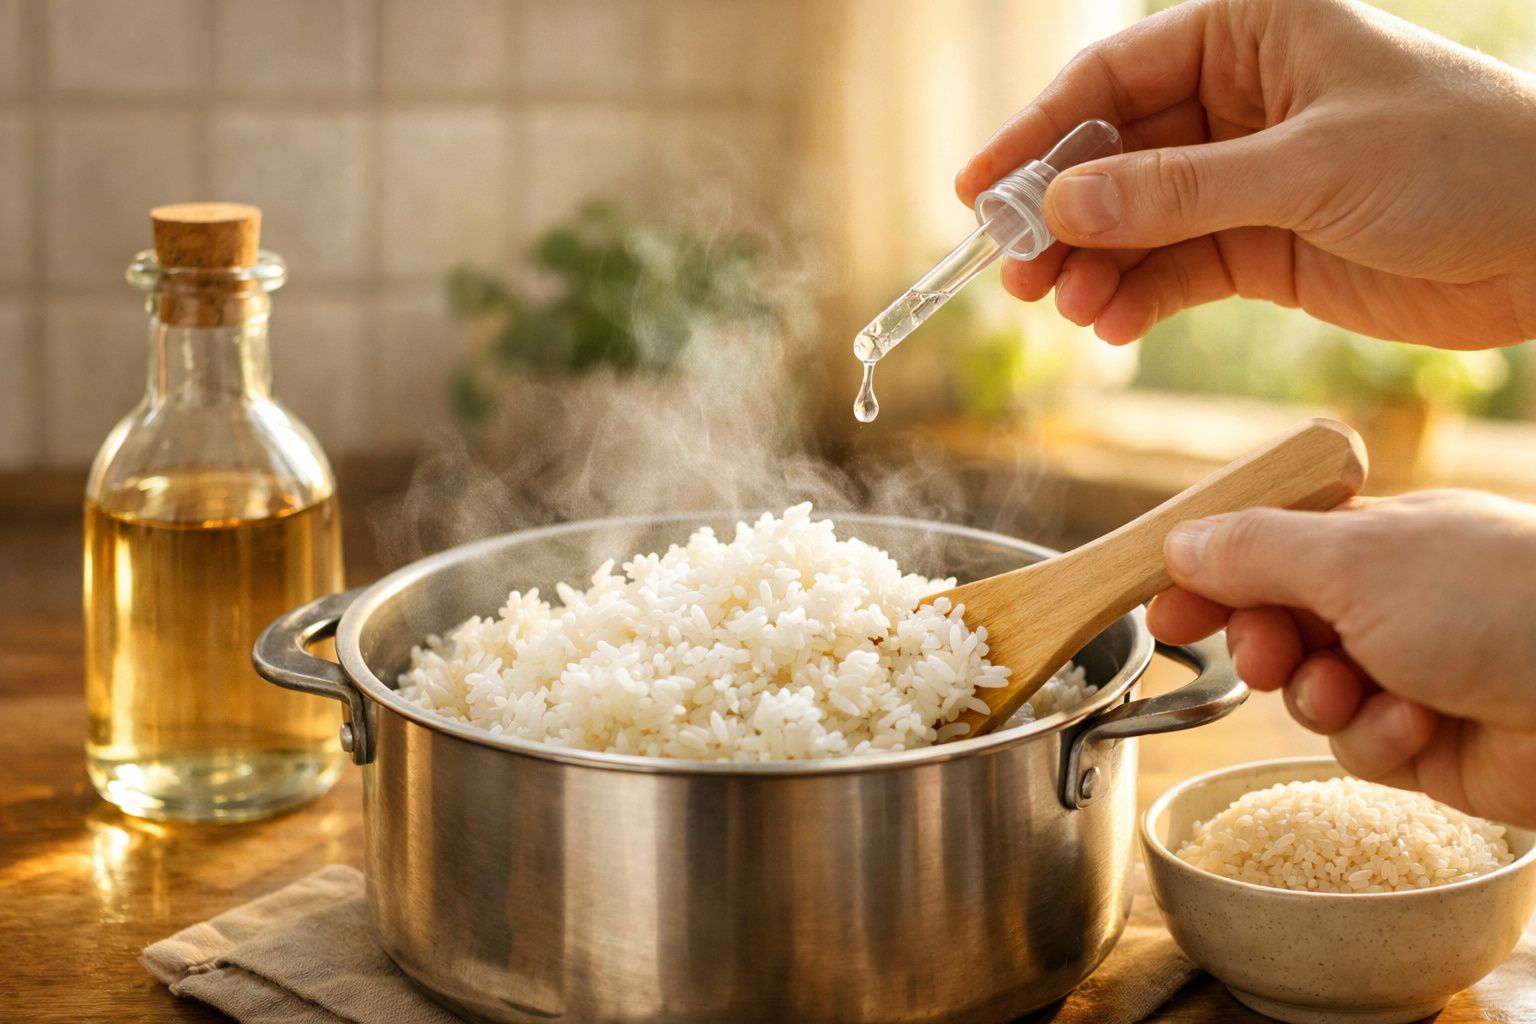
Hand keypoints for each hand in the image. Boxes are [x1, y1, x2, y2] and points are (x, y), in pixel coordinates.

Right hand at [956, 0, 1535, 348]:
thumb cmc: (1462, 160)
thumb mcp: (1311, 166)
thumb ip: (1182, 190)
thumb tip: (1065, 208)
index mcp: (1249, 32)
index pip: (1113, 78)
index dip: (1037, 134)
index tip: (977, 190)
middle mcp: (1235, 98)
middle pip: (1111, 155)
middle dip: (1060, 215)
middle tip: (1016, 271)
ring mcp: (1243, 175)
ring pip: (1134, 220)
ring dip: (1092, 265)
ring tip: (1064, 306)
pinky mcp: (1260, 244)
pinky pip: (1174, 269)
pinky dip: (1138, 298)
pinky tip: (1111, 325)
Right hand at [1148, 489, 1535, 826]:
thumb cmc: (1494, 599)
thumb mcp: (1354, 557)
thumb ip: (1255, 551)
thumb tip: (1180, 542)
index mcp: (1371, 538)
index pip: (1265, 549)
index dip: (1210, 577)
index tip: (1162, 607)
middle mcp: (1385, 603)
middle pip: (1276, 626)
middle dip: (1261, 644)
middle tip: (1263, 653)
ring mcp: (1406, 672)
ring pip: (1308, 695)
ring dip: (1319, 697)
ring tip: (1352, 692)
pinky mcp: (1428, 743)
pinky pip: (1358, 746)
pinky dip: (1375, 739)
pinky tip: (1413, 725)